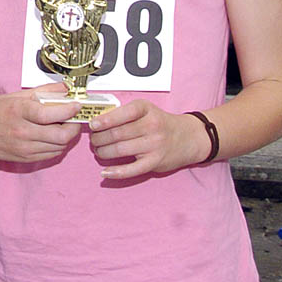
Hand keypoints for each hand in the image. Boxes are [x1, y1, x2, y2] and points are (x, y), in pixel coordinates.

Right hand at [0, 86, 83, 162]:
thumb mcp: (14, 96)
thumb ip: (42, 92)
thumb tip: (65, 88)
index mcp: (18, 112)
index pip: (49, 114)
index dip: (68, 111)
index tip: (76, 105)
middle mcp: (21, 132)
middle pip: (59, 135)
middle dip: (73, 127)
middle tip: (74, 118)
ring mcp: (24, 148)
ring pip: (58, 147)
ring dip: (67, 137)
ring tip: (64, 125)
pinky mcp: (25, 159)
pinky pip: (51, 155)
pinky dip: (58, 146)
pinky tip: (54, 136)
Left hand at [89, 101, 208, 178]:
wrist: (189, 137)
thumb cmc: (162, 123)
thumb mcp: (145, 110)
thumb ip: (124, 113)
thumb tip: (98, 121)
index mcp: (145, 109)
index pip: (121, 114)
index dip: (103, 120)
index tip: (92, 125)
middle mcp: (151, 126)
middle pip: (116, 133)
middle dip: (99, 138)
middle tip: (93, 139)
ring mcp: (154, 145)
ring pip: (119, 150)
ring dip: (103, 152)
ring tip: (98, 151)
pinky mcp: (155, 162)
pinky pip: (132, 170)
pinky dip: (116, 172)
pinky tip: (105, 172)